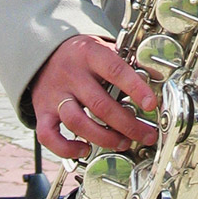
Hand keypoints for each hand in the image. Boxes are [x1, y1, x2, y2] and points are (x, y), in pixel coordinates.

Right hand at [31, 34, 157, 159]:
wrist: (44, 54)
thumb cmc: (81, 55)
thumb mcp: (103, 49)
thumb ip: (124, 62)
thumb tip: (155, 76)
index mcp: (90, 55)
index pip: (115, 70)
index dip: (135, 88)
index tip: (151, 104)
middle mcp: (72, 75)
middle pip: (99, 104)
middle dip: (127, 124)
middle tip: (145, 135)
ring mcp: (55, 95)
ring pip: (77, 122)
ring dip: (103, 138)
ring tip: (122, 143)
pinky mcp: (42, 112)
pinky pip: (49, 135)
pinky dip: (66, 148)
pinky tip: (84, 149)